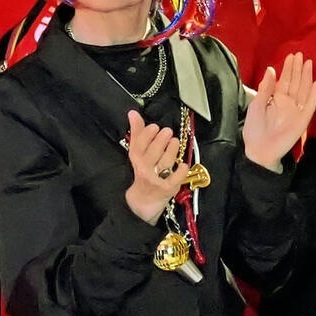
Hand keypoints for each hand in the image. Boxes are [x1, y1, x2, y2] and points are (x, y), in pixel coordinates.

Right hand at [124, 109, 188, 224]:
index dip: (147, 134)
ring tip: (174, 142)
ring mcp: (156, 179)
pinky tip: (183, 164)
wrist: (142, 202)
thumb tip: (133, 113)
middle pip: (154, 151)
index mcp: (136, 160)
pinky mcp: (168, 188)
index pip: (139, 145)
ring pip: (166, 161)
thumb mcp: (137, 154)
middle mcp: (145, 169)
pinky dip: (182, 169)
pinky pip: (177, 176)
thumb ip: (137, 133)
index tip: (154, 127)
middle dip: (162, 139)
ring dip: (172, 149)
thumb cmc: (142, 173)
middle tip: (167, 132)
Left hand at [242, 53, 315, 170]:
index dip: (288, 68)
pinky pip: (310, 105)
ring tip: (308, 63)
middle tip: (300, 55)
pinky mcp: (303, 120)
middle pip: (295, 82)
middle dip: (298, 69)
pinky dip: (314, 95)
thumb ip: (265, 88)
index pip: (284, 80)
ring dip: (307, 77)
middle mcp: (288, 102)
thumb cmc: (254, 129)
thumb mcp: (256, 105)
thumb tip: (271, 69)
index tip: (291, 56)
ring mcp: (296, 111)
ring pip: (303, 90)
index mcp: (276, 99)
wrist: (260, 150)